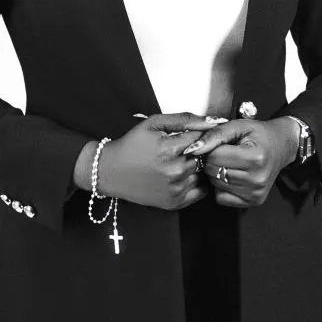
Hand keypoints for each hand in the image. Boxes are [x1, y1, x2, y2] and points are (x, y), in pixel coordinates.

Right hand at [88, 114, 215, 211]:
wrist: (110, 172)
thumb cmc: (132, 145)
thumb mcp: (153, 124)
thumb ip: (184, 119)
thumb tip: (212, 120)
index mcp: (169, 149)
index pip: (201, 138)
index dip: (196, 134)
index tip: (188, 135)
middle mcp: (174, 172)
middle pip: (204, 156)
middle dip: (197, 150)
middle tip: (181, 149)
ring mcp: (175, 189)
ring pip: (203, 172)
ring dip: (197, 166)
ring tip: (179, 161)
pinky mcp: (175, 203)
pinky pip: (201, 191)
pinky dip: (196, 182)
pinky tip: (182, 175)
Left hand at [181, 116, 300, 210]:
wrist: (281, 146)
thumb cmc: (259, 134)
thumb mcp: (238, 126)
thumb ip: (214, 134)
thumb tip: (193, 149)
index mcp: (255, 157)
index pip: (214, 156)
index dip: (211, 148)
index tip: (218, 143)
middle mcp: (258, 178)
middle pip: (213, 171)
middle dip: (211, 161)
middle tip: (223, 153)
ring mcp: (256, 192)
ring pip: (216, 185)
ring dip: (216, 173)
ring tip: (229, 163)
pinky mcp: (254, 201)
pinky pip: (222, 198)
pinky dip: (221, 187)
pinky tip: (232, 176)